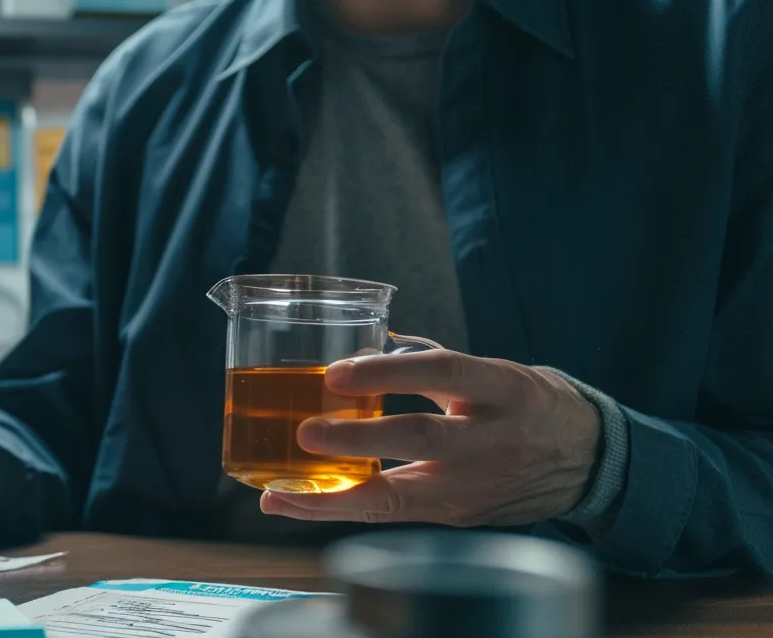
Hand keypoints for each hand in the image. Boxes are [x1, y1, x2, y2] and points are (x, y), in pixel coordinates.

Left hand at [260, 349, 600, 526]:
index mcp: (505, 389)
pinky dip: (341, 511)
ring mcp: (476, 487)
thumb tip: (361, 352)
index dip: (389, 370)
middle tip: (305, 432)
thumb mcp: (496, 373)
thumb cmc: (529, 407)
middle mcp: (494, 440)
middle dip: (359, 440)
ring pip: (399, 498)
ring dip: (332, 498)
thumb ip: (432, 364)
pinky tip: (297, 505)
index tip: (337, 372)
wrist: (590, 462)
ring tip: (279, 495)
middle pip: (421, 439)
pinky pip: (393, 515)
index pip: (444, 372)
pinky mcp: (459, 518)